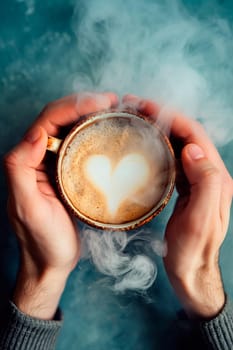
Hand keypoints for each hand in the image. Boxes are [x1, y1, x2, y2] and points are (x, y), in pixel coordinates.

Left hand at [4, 92, 117, 318]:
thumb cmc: (41, 240)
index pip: (47, 121)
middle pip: (60, 119)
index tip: (101, 101)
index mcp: (27, 162)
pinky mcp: (70, 176)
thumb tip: (37, 133)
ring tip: (114, 110)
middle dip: (84, 104)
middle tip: (112, 101)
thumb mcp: (27, 208)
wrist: (51, 262)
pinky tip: (109, 132)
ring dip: (91, 115)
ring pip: (71, 130)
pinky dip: (95, 134)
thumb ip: (20, 169)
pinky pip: (81, 147)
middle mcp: (39, 159)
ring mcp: (56, 166)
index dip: (73, 105)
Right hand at [123, 95, 232, 318]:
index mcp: (216, 179)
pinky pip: (172, 159)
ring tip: (136, 118)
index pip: (196, 136)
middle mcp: (209, 175)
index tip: (147, 107)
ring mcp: (197, 180)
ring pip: (179, 144)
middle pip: (187, 135)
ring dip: (159, 128)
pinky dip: (158, 146)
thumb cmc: (193, 251)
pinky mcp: (186, 187)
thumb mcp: (201, 221)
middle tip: (135, 107)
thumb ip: (205, 183)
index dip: (172, 117)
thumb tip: (193, 148)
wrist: (191, 271)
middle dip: (163, 116)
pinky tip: (144, 143)